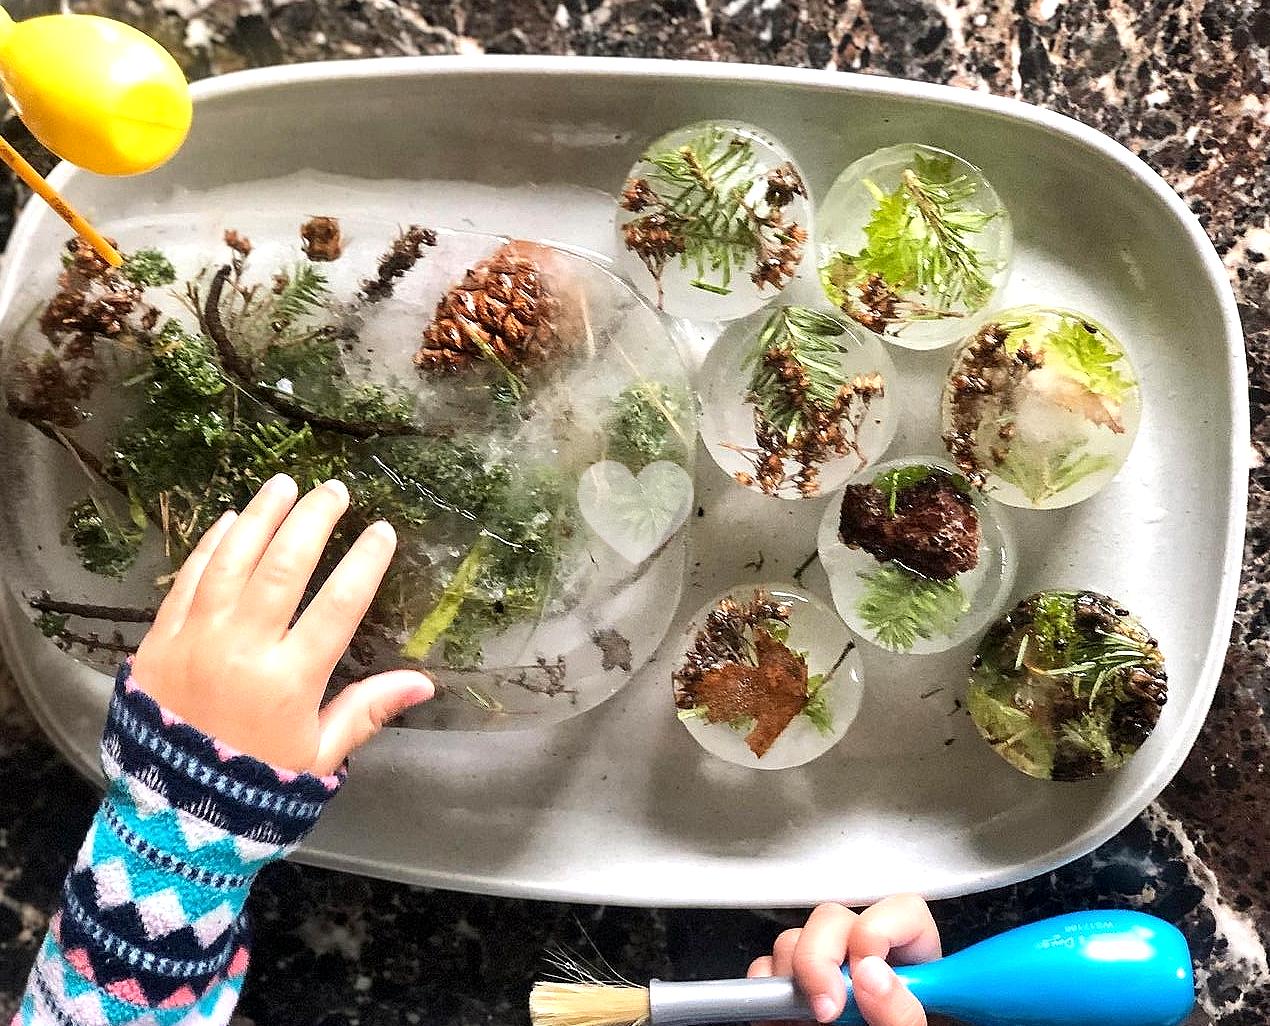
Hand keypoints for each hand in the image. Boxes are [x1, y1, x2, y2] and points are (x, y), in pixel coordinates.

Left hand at [131, 473, 432, 774]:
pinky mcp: (159, 640)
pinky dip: (211, 546)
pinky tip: (229, 520)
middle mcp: (244, 649)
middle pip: (284, 567)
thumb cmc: (254, 787)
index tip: (382, 531)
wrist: (170, 816)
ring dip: (261, 517)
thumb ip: (367, 711)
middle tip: (335, 490)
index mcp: (291, 680)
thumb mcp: (320, 757)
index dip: (364, 562)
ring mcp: (196, 639)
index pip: (339, 604)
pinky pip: (188, 580)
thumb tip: (424, 683)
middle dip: (314, 521)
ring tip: (284, 484)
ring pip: (233, 561)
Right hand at [747, 895, 940, 1025]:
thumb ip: (902, 1014)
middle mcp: (868, 967)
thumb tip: (875, 975)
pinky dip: (766, 990)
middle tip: (827, 1007)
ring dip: (795, 973)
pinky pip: (765, 970)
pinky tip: (785, 1018)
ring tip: (813, 1017)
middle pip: (835, 917)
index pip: (904, 913)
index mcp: (917, 970)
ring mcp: (827, 981)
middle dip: (820, 954)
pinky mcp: (793, 999)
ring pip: (796, 939)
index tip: (864, 971)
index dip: (879, 928)